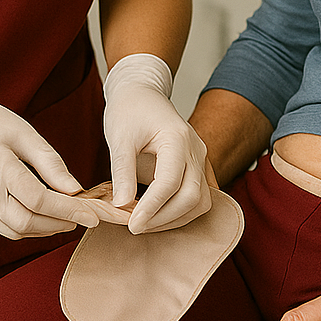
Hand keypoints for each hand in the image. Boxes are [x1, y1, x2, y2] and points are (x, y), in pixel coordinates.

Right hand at [0, 78, 101, 240]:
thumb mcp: (25, 133)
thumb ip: (50, 163)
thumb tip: (76, 190)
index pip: (36, 198)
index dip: (66, 211)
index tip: (91, 216)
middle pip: (23, 222)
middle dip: (56, 225)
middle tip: (80, 218)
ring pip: (11, 231)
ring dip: (41, 230)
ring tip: (64, 219)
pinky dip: (23, 226)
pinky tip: (40, 215)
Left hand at [103, 54, 212, 232]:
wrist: (141, 93)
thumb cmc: (129, 110)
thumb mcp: (119, 138)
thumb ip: (122, 171)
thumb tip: (122, 206)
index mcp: (177, 138)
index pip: (171, 182)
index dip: (152, 207)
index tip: (132, 224)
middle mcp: (195, 149)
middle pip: (192, 197)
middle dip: (164, 218)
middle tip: (135, 227)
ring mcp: (200, 159)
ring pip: (201, 202)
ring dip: (175, 219)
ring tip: (145, 223)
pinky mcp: (197, 167)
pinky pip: (199, 197)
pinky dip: (181, 212)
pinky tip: (158, 216)